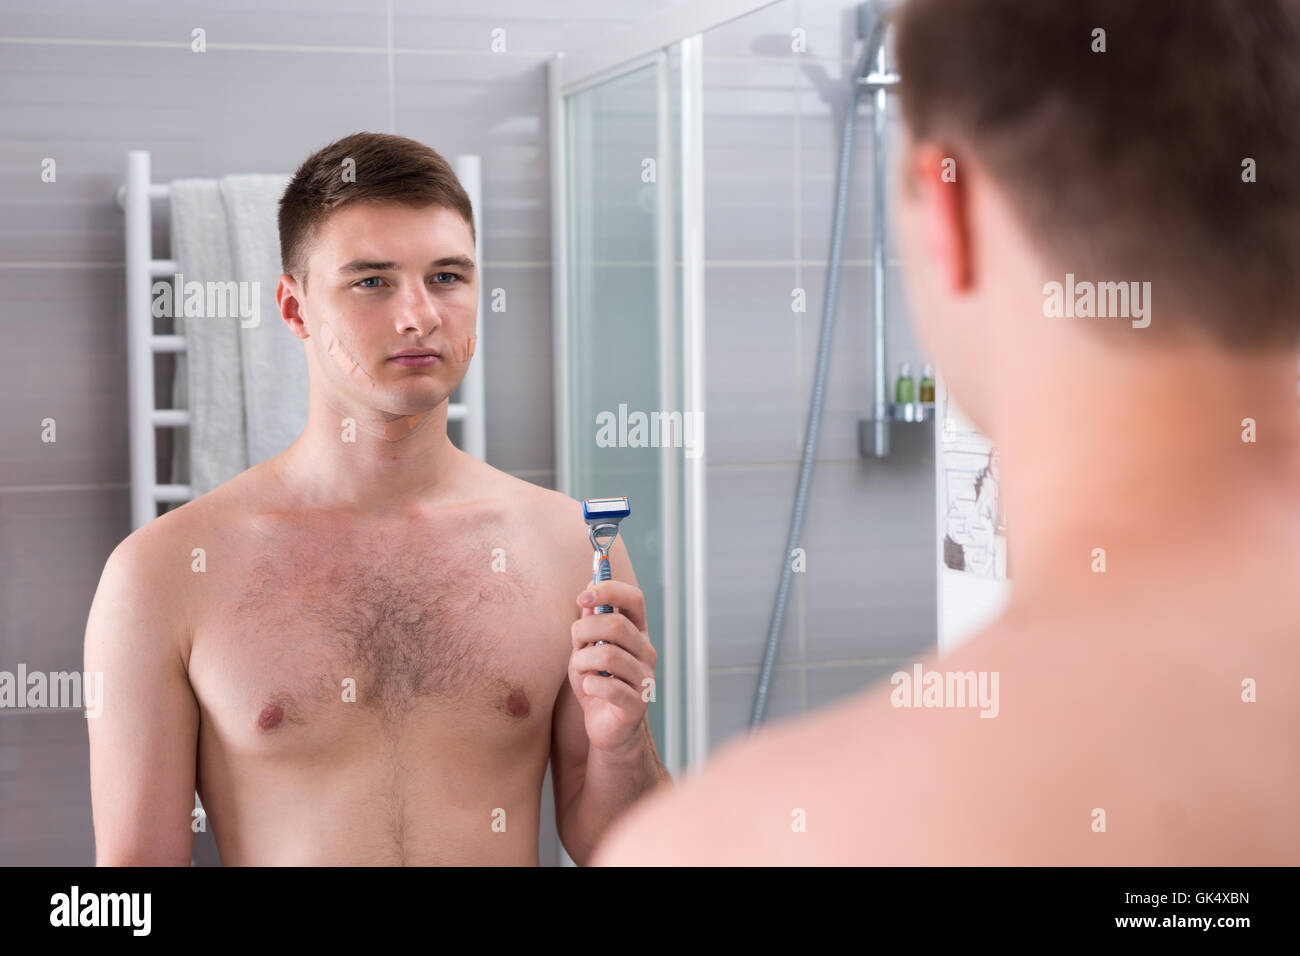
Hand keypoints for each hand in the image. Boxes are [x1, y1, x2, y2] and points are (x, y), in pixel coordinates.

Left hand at [570, 580, 656, 754]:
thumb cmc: (597, 684)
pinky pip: (610, 687)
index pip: (634, 599)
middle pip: (617, 625)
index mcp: (637, 633)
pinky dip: (590, 685)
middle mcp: (646, 652)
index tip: (582, 596)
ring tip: (580, 671)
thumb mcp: (586, 650)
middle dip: (585, 629)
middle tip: (575, 642)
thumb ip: (589, 625)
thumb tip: (588, 596)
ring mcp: (645, 678)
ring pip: (609, 655)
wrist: (606, 728)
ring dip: (583, 661)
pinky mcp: (637, 704)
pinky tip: (589, 688)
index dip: (609, 590)